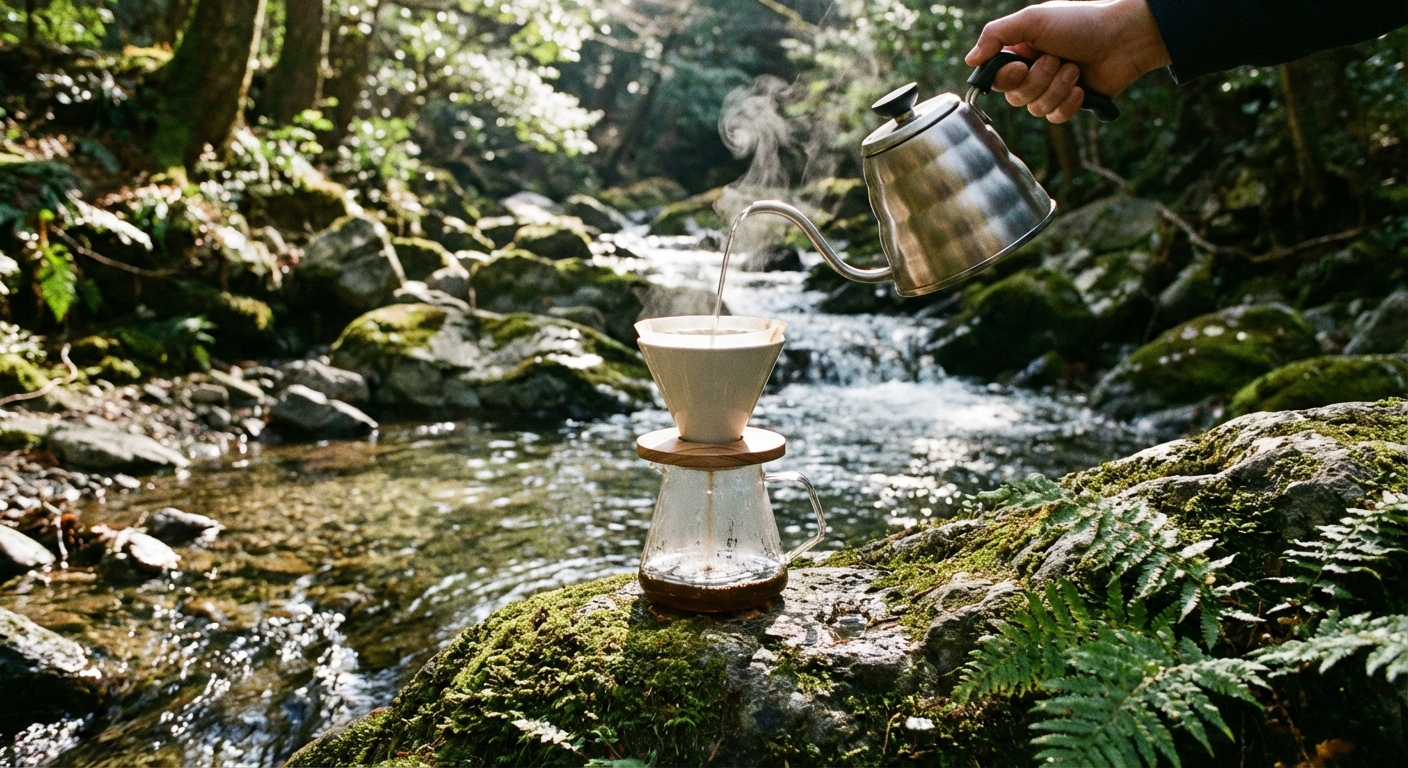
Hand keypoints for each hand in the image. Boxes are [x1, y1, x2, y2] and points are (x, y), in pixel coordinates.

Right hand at [963, 0, 1170, 123]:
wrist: (1124, 37)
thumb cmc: (1080, 22)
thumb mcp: (1032, 19)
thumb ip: (996, 35)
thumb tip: (970, 61)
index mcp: (1020, 50)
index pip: (996, 77)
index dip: (1006, 77)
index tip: (1019, 65)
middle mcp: (1033, 70)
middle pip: (1015, 97)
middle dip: (1038, 80)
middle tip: (1057, 59)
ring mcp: (1053, 88)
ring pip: (1036, 108)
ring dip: (1057, 88)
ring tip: (1075, 69)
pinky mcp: (1072, 102)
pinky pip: (1056, 118)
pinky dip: (1068, 104)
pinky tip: (1082, 88)